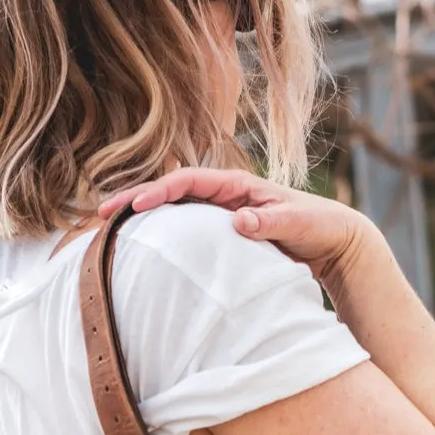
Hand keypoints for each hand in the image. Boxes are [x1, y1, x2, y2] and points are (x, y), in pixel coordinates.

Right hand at [95, 168, 383, 284]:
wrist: (334, 239)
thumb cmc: (320, 226)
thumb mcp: (300, 222)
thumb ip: (272, 220)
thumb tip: (239, 221)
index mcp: (238, 186)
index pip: (189, 183)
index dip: (159, 192)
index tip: (135, 208)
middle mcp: (225, 196)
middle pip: (170, 193)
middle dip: (134, 200)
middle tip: (99, 215)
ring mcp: (221, 215)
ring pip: (172, 213)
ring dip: (141, 219)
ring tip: (107, 232)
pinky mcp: (222, 235)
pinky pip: (184, 231)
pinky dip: (160, 236)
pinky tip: (140, 252)